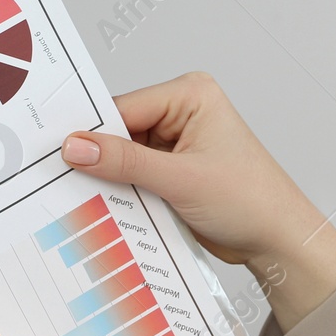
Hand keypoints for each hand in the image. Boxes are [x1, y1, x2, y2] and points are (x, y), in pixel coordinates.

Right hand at [61, 71, 335, 332]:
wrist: (278, 240)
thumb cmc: (251, 200)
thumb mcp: (181, 179)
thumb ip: (125, 162)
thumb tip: (77, 147)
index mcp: (190, 95)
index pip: (124, 108)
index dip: (92, 133)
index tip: (58, 155)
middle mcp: (182, 112)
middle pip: (120, 131)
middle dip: (100, 158)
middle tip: (64, 178)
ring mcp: (177, 143)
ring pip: (123, 157)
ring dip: (111, 179)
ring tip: (85, 197)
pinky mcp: (173, 171)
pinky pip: (134, 176)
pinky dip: (123, 192)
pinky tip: (108, 206)